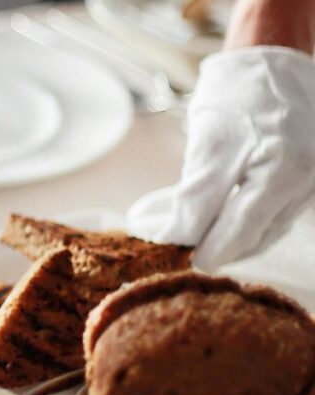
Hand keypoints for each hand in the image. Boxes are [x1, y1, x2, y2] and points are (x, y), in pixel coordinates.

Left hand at [128, 45, 314, 271]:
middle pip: (253, 237)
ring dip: (232, 241)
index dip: (201, 250)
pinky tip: (225, 224)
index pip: (235, 232)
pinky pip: (277, 217)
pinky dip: (249, 226)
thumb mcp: (207, 145)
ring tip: (199, 238)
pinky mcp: (312, 180)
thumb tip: (175, 240)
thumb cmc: (237, 95)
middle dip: (216, 249)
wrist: (272, 57)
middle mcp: (305, 180)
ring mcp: (313, 180)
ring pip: (266, 232)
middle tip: (182, 253)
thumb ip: (194, 198)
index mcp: (282, 171)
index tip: (174, 257)